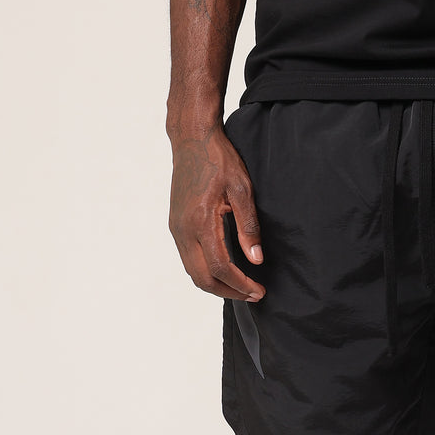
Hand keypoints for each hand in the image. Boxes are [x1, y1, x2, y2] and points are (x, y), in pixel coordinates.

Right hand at [168, 126, 264, 301]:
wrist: (192, 139)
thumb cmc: (219, 160)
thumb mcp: (242, 190)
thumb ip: (249, 227)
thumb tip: (257, 259)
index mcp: (201, 222)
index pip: (220, 268)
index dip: (240, 285)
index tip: (259, 290)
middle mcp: (184, 229)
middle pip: (203, 278)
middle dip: (229, 292)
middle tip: (253, 294)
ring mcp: (177, 228)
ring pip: (193, 272)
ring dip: (216, 285)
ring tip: (241, 287)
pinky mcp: (176, 225)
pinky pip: (188, 260)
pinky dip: (206, 273)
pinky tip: (224, 271)